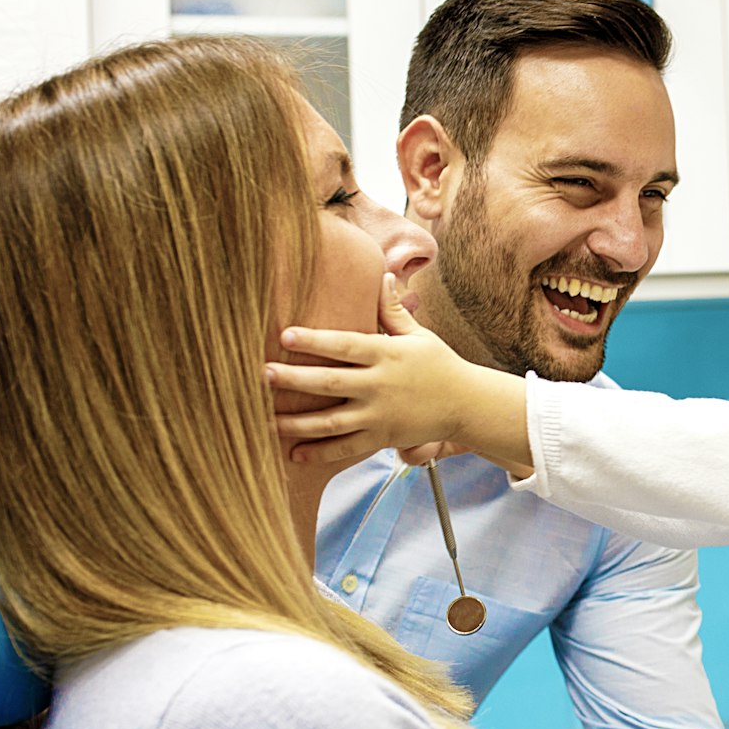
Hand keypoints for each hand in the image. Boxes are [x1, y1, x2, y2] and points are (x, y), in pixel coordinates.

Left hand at [271, 274, 530, 466]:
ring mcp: (380, 415)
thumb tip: (382, 275)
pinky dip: (319, 453)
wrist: (466, 405)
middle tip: (262, 375)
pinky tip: (293, 453)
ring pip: (332, 422)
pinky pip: (346, 448)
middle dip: (295, 379)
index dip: (315, 340)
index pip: (345, 346)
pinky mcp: (382, 438)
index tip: (285, 335)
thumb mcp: (418, 335)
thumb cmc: (438, 364)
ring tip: (265, 420)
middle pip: (331, 383)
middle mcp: (380, 385)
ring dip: (297, 422)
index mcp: (386, 354)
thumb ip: (393, 310)